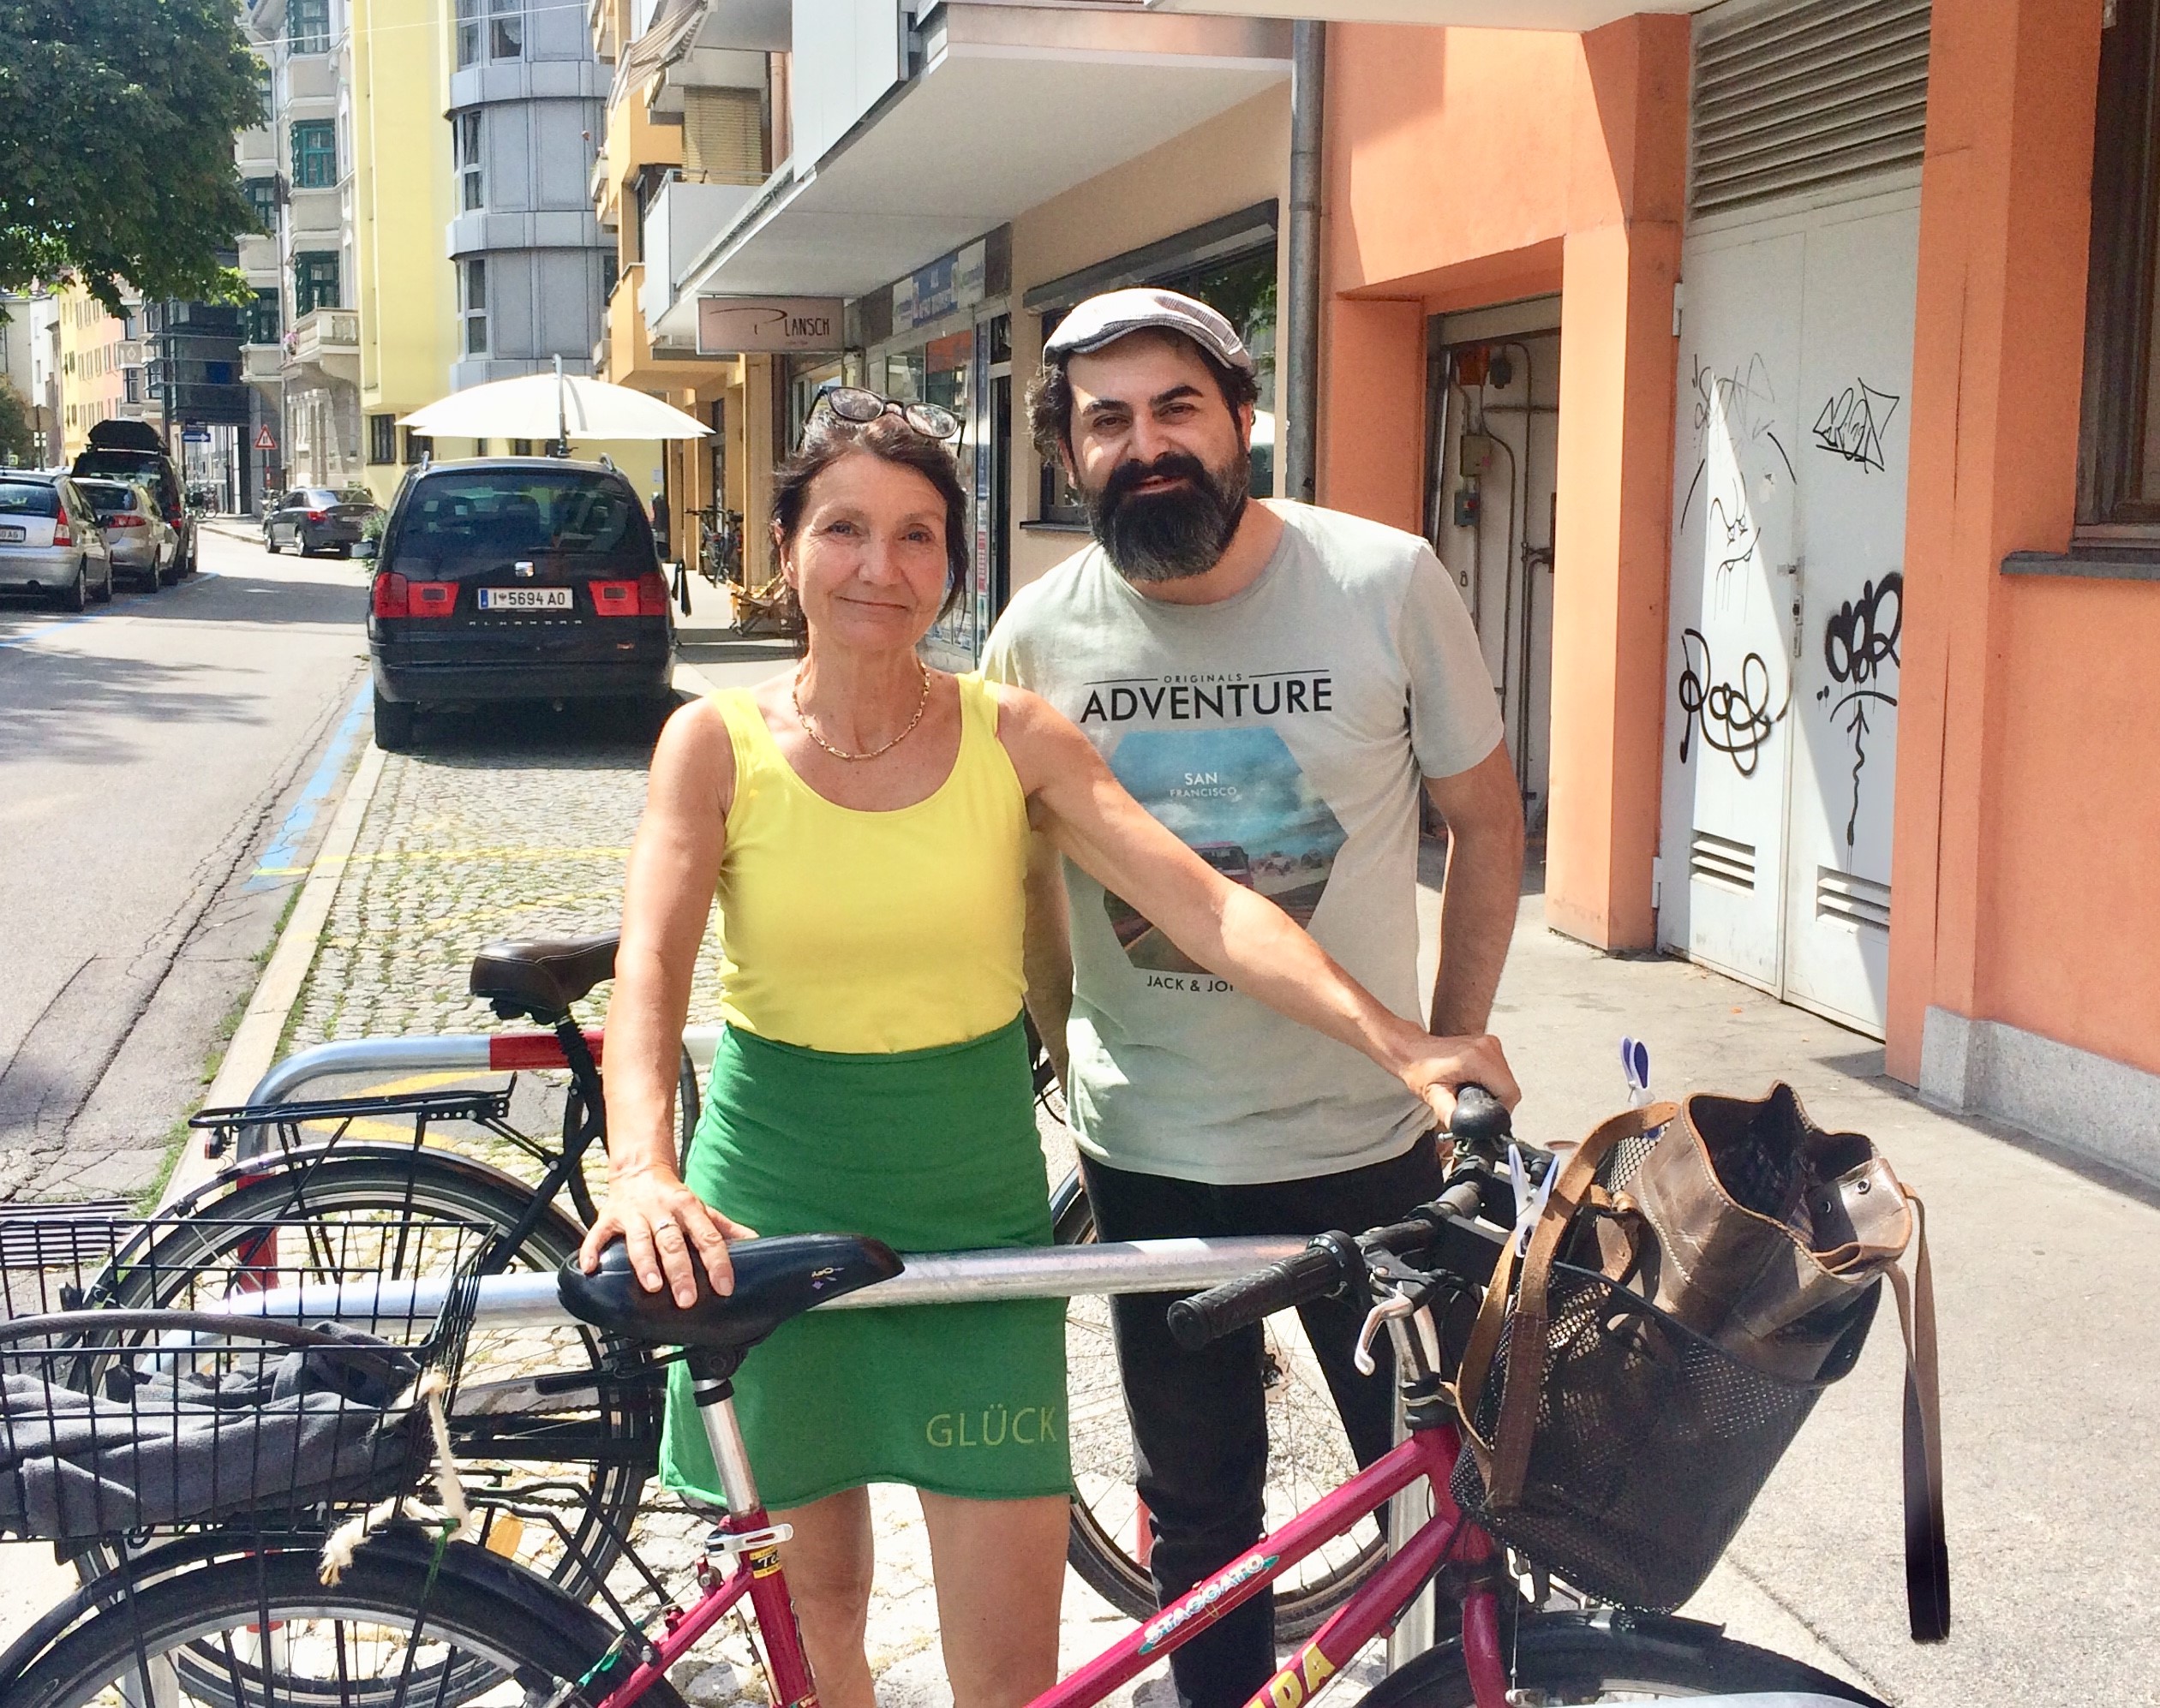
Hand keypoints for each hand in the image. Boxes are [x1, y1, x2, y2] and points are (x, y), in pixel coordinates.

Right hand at [579, 1163, 756, 1305]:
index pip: (708, 1237)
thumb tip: (756, 1242)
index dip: (718, 1262)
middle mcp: (662, 1211)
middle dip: (680, 1270)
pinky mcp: (609, 1217)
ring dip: (645, 1263)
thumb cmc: (673, 1197)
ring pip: (640, 1239)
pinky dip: (593, 1250)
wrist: (639, 1169)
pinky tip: (591, 1268)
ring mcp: (634, 1214)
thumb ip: (725, 1228)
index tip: (724, 1286)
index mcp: (689, 1208)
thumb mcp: (702, 1209)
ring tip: (652, 1286)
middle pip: (673, 1242)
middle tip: (687, 1298)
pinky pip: (599, 1235)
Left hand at [1393, 1031, 1520, 1125]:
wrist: (1413, 1050)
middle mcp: (1487, 1047)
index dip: (1501, 1110)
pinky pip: (1501, 1069)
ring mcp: (1489, 1043)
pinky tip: (1476, 1083)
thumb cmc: (1419, 1067)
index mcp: (1477, 1058)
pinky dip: (1493, 1080)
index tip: (1486, 1115)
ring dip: (1496, 1091)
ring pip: (1507, 1078)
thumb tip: (1462, 1129)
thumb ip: (1449, 1114)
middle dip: (1497, 1101)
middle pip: (1510, 1086)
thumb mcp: (1433, 1095)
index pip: (1509, 1092)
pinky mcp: (1489, 1044)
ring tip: (1473, 1093)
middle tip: (1476, 1106)